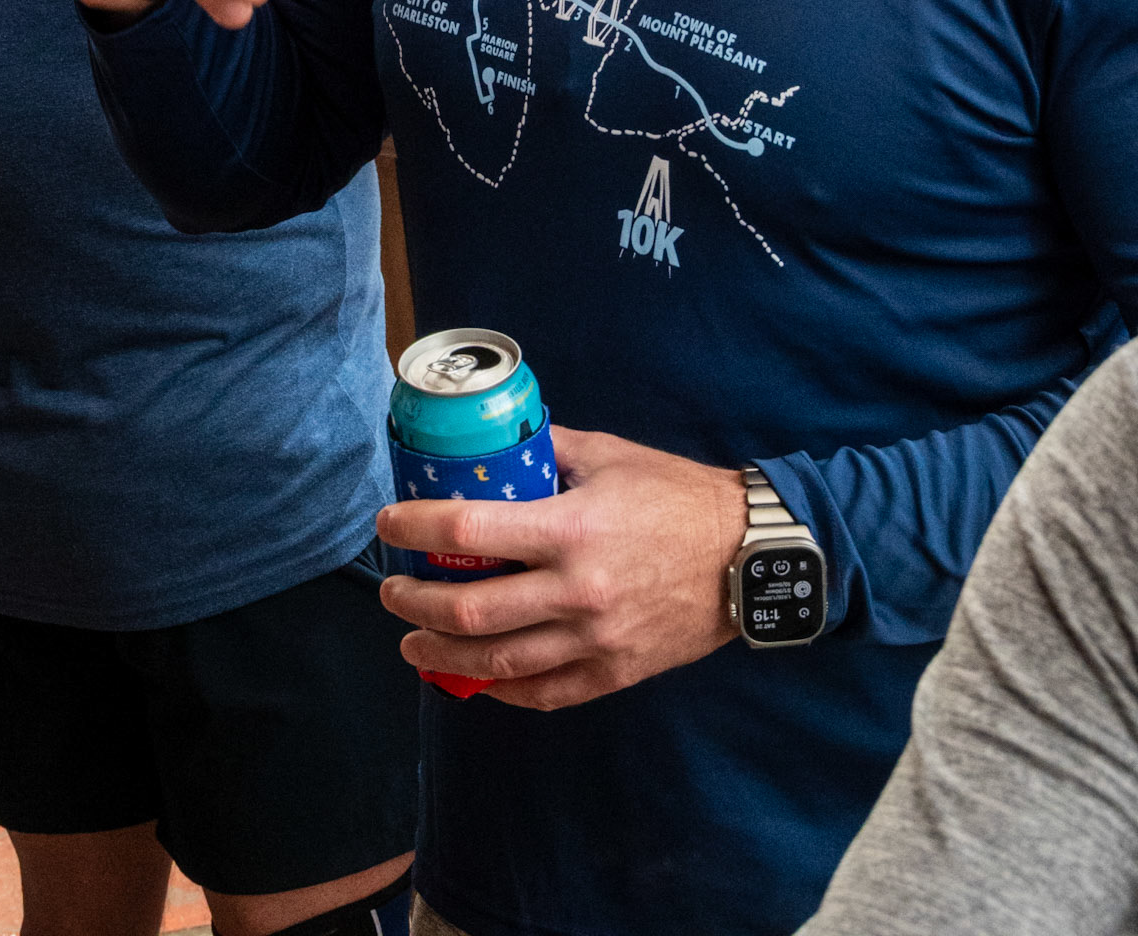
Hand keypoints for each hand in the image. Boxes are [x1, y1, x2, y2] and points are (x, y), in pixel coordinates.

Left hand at [376, 427, 744, 710]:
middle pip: (469, 611)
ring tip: (412, 644)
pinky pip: (542, 693)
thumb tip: (498, 443)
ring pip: (497, 661)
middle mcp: (577, 590)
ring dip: (441, 656)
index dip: (417, 528)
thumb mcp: (609, 456)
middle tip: (392, 591)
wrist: (748, 556)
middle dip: (415, 604)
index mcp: (571, 528)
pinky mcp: (613, 672)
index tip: (390, 524)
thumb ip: (549, 450)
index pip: (470, 529)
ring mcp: (594, 639)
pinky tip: (475, 679)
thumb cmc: (678, 497)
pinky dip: (499, 689)